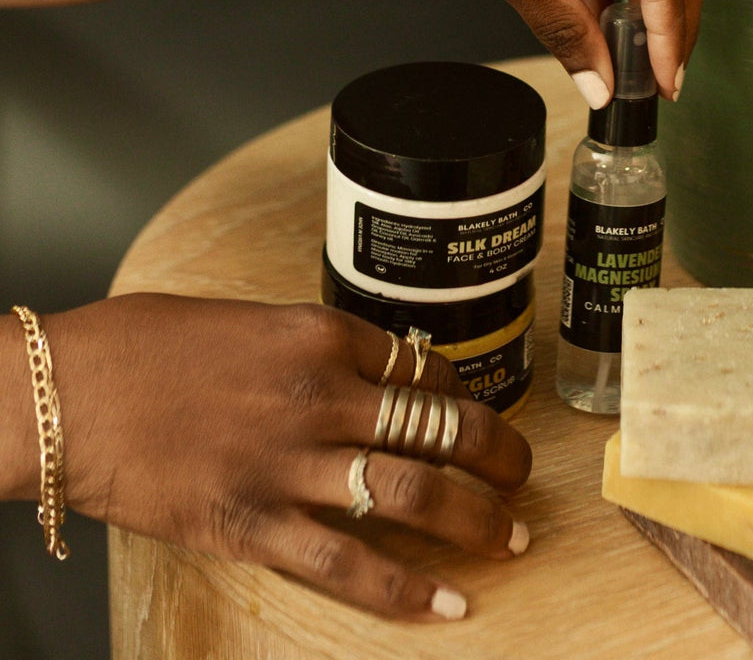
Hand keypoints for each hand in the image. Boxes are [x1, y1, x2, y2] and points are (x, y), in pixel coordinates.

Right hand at [32, 295, 531, 620]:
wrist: (58, 394)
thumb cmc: (141, 348)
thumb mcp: (246, 320)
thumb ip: (313, 348)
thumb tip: (369, 368)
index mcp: (319, 335)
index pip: (424, 365)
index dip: (462, 394)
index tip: (475, 414)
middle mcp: (320, 395)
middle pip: (441, 427)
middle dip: (498, 457)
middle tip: (524, 477)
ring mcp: (288, 464)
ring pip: (414, 492)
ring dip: (476, 518)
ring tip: (512, 536)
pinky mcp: (250, 525)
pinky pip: (345, 563)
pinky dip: (405, 588)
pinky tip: (448, 604)